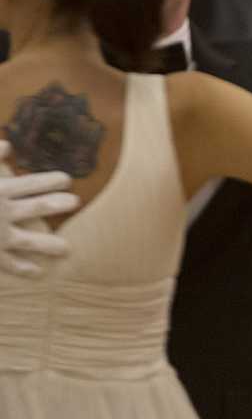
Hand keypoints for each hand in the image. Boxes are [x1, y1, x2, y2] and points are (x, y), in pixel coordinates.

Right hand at [0, 141, 77, 277]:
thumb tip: (8, 146)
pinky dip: (23, 268)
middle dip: (58, 204)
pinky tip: (38, 273)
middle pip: (38, 207)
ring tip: (68, 249)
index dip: (49, 181)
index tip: (67, 179)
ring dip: (50, 244)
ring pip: (30, 241)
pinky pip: (8, 264)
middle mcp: (1, 214)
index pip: (30, 184)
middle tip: (77, 202)